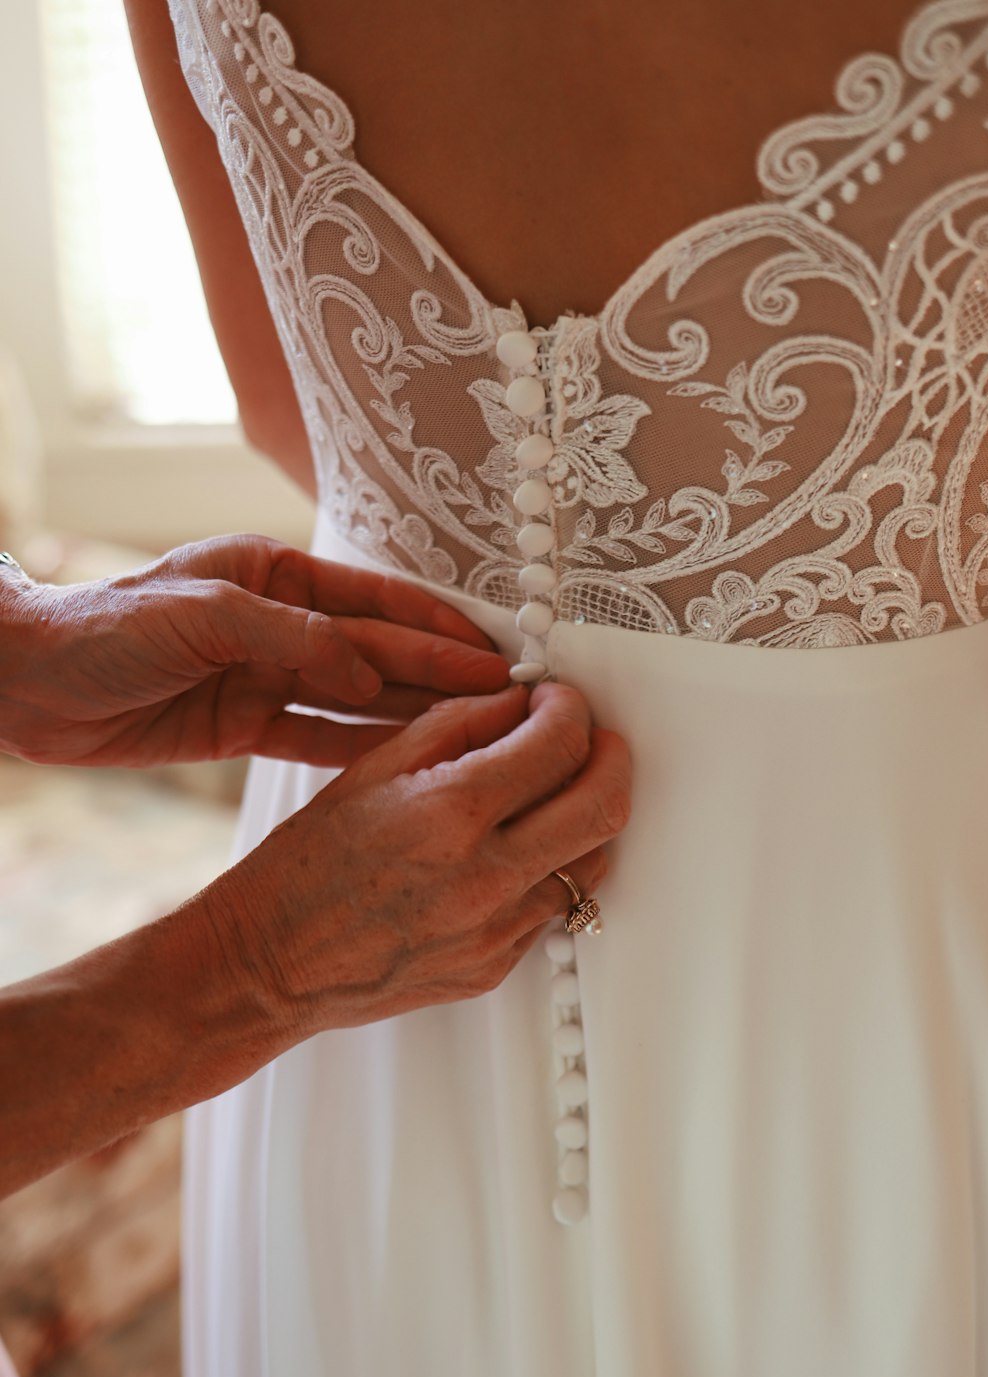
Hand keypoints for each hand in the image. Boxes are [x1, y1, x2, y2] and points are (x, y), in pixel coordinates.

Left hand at [0, 534, 509, 767]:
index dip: (437, 629)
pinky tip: (410, 763)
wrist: (24, 684)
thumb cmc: (101, 630)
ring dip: (416, 716)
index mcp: (273, 575)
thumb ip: (289, 638)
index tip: (495, 654)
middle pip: (379, 653)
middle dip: (444, 675)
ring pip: (358, 700)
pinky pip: (317, 739)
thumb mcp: (197, 616)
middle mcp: (278, 623)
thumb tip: (367, 670)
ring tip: (480, 736)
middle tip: (511, 700)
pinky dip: (363, 751)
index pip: (374, 604)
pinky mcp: (243, 724)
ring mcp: (264, 676)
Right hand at [198, 682, 631, 1028]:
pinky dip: (550, 868)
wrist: (271, 962)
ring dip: (586, 815)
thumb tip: (519, 703)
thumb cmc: (306, 865)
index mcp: (451, 812)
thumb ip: (458, 724)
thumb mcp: (372, 767)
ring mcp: (497, 929)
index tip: (555, 702)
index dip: (570, 709)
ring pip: (594, 860)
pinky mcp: (496, 966)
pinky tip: (513, 850)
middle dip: (609, 756)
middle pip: (604, 805)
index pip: (560, 744)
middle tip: (589, 739)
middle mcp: (485, 875)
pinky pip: (554, 907)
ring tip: (552, 795)